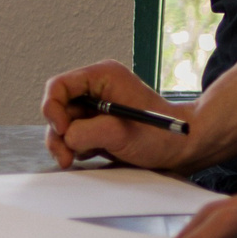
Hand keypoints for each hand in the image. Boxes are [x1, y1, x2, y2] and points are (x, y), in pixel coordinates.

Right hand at [42, 61, 193, 171]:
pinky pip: (71, 135)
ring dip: (63, 143)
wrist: (183, 150)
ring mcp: (94, 108)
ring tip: (72, 160)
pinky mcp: (95, 125)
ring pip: (62, 124)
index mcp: (102, 77)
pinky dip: (73, 148)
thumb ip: (86, 132)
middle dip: (57, 132)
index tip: (62, 130)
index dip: (53, 108)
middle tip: (63, 155)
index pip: (60, 86)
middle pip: (57, 107)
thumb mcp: (121, 134)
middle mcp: (94, 90)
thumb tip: (65, 138)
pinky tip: (89, 155)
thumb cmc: (161, 136)